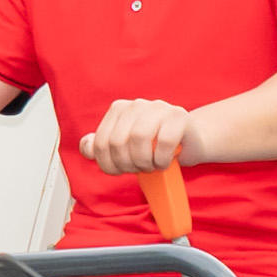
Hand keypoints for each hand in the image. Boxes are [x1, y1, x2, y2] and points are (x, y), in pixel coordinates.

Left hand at [75, 94, 206, 188]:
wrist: (189, 142)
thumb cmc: (154, 146)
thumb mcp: (124, 148)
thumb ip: (101, 146)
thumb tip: (87, 146)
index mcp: (119, 109)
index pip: (102, 142)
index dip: (109, 165)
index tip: (122, 171)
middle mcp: (137, 104)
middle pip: (118, 142)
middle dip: (127, 164)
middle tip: (139, 170)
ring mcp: (159, 107)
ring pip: (139, 138)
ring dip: (145, 162)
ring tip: (152, 166)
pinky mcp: (179, 115)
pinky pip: (165, 141)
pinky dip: (162, 159)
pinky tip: (164, 162)